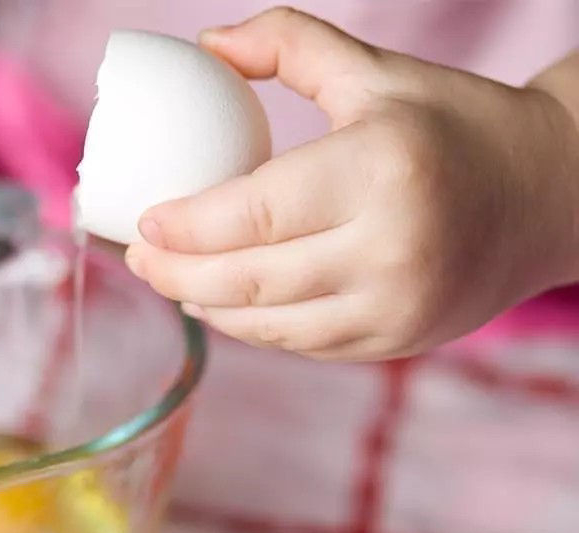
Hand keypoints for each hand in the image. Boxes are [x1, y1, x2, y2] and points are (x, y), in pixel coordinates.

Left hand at [125, 7, 578, 360]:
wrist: (548, 193)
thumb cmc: (454, 124)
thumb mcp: (375, 71)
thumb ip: (288, 44)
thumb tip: (206, 47)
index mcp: (379, 171)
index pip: (254, 213)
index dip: (186, 227)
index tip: (143, 221)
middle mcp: (391, 249)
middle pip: (250, 279)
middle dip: (177, 275)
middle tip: (139, 258)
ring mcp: (397, 306)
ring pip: (271, 324)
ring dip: (208, 307)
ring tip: (172, 281)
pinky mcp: (399, 340)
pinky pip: (305, 344)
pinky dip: (255, 327)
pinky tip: (228, 304)